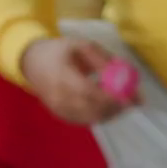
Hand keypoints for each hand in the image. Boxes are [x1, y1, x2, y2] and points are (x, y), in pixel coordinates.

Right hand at [20, 36, 136, 125]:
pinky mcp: (62, 117)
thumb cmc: (59, 51)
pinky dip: (101, 115)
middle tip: (134, 100)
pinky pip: (86, 120)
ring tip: (123, 101)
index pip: (89, 92)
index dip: (111, 97)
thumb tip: (127, 75)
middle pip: (92, 109)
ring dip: (112, 112)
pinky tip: (109, 106)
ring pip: (92, 118)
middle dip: (117, 107)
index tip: (131, 97)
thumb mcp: (81, 46)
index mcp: (61, 76)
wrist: (32, 62)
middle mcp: (58, 97)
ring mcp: (59, 110)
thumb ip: (102, 60)